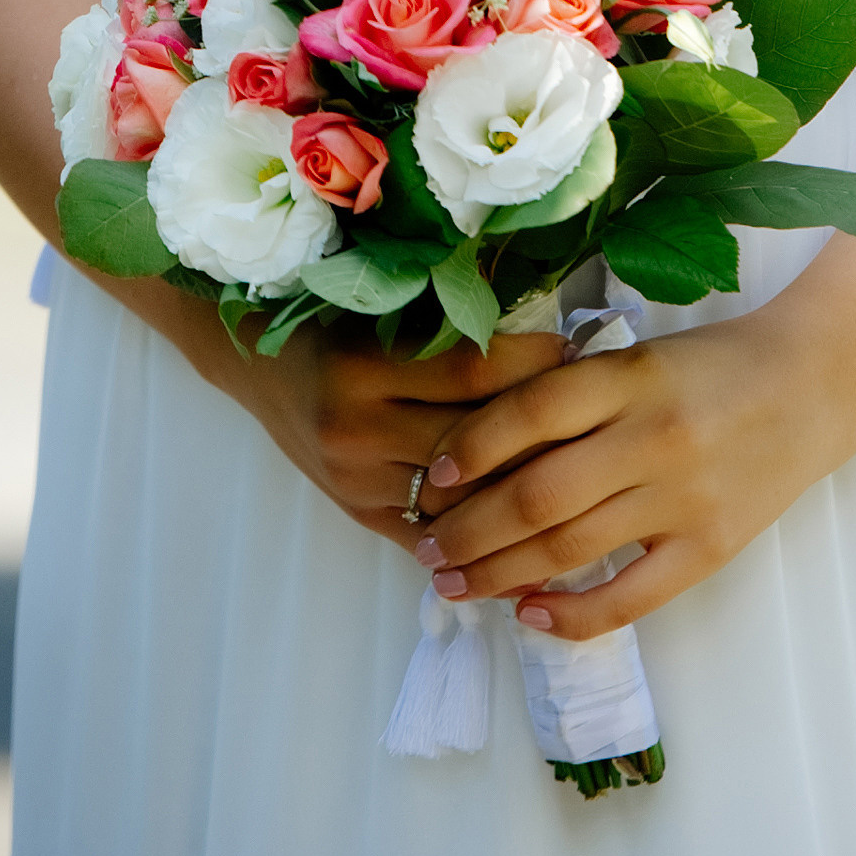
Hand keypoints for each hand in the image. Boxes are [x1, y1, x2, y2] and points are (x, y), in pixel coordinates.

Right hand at [186, 309, 567, 554]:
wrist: (257, 367)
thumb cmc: (332, 324)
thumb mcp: (382, 311)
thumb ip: (452, 328)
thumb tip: (548, 339)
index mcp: (364, 368)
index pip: (473, 369)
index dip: (536, 361)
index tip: (579, 351)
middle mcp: (357, 430)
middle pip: (475, 441)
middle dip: (543, 430)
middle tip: (597, 417)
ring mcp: (357, 482)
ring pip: (461, 498)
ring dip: (521, 489)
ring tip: (581, 474)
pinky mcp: (361, 515)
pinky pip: (436, 539)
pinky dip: (487, 543)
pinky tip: (537, 537)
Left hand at [410, 310, 847, 639]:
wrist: (816, 382)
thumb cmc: (716, 364)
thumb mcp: (641, 355)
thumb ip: (575, 394)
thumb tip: (483, 447)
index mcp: (630, 374)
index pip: (529, 411)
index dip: (471, 446)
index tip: (434, 476)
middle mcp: (652, 435)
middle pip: (536, 494)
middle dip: (468, 529)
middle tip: (427, 547)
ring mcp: (683, 497)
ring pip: (569, 548)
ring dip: (499, 573)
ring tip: (455, 583)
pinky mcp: (711, 547)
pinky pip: (630, 597)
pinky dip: (573, 614)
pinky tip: (531, 616)